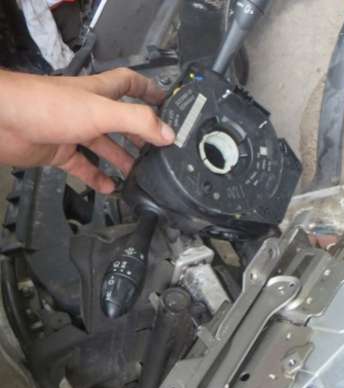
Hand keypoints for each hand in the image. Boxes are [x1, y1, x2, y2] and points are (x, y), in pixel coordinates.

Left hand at [0, 68, 175, 192]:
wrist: (6, 122)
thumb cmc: (49, 107)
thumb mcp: (101, 112)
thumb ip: (137, 122)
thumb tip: (169, 134)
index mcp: (99, 93)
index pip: (129, 83)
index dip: (148, 89)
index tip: (166, 102)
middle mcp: (88, 110)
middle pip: (121, 121)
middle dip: (140, 134)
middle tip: (158, 150)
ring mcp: (73, 131)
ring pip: (104, 146)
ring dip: (122, 160)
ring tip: (140, 175)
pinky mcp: (60, 152)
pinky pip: (84, 167)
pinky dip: (97, 178)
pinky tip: (111, 189)